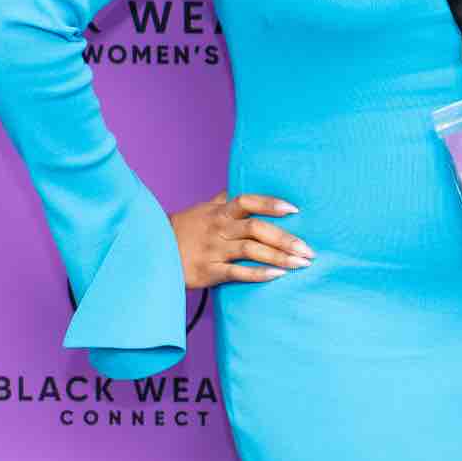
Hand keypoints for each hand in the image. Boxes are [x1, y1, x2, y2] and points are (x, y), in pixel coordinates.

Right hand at [170, 193, 311, 288]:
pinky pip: (237, 272)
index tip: (295, 210)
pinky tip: (277, 275)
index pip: (248, 201)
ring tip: (301, 264)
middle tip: (309, 250)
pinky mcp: (208, 271)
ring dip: (279, 257)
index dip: (271, 204)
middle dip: (286, 239)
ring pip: (251, 250)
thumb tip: (243, 185)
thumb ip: (225, 200)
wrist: (151, 252)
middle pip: (256, 228)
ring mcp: (213, 249)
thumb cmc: (184, 229)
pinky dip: (258, 274)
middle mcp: (218, 228)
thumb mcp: (203, 210)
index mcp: (220, 211)